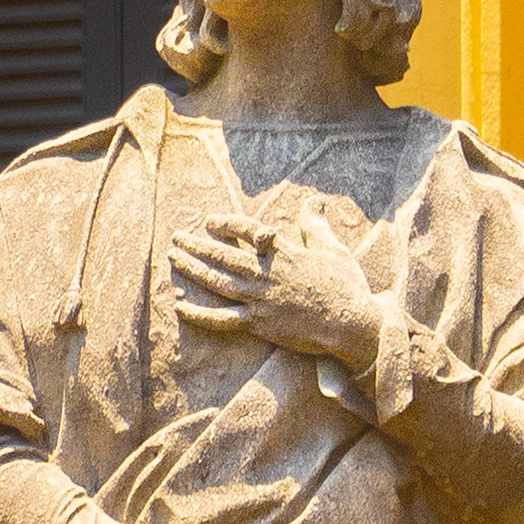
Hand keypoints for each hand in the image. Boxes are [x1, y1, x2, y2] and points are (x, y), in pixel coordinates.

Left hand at [171, 209, 381, 369]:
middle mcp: (267, 273)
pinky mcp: (259, 323)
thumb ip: (315, 225)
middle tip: (176, 237)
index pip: (248, 231)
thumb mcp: (333, 248)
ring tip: (174, 260)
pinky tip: (180, 307)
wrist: (349, 323)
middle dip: (197, 245)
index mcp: (284, 253)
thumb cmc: (345, 285)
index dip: (226, 224)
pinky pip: (222, 319)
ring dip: (193, 270)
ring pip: (218, 282)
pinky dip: (200, 314)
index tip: (209, 221)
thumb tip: (313, 200)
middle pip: (224, 256)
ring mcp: (260, 299)